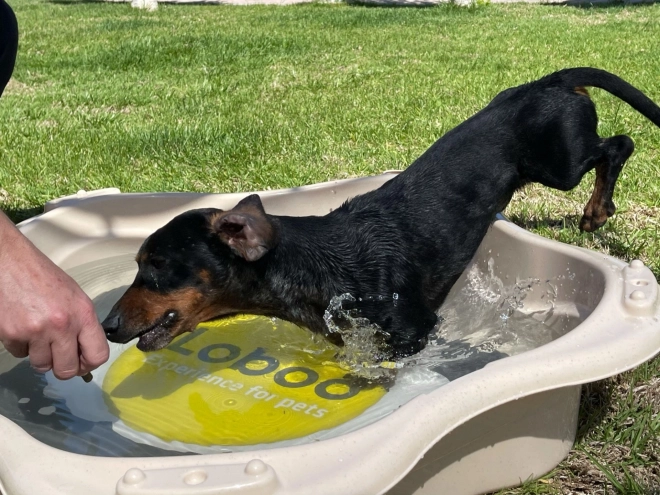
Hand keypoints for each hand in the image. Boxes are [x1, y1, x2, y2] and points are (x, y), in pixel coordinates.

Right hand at [0, 212, 108, 378]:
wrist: (10, 262)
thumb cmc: (43, 277)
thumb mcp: (75, 297)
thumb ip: (83, 325)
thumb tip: (86, 351)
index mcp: (83, 314)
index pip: (98, 355)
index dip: (89, 364)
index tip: (82, 362)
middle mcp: (63, 325)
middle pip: (67, 370)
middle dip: (63, 367)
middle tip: (58, 357)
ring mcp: (36, 331)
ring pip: (42, 366)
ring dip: (40, 356)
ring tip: (38, 336)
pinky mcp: (12, 335)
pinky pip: (20, 354)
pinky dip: (21, 346)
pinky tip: (22, 327)